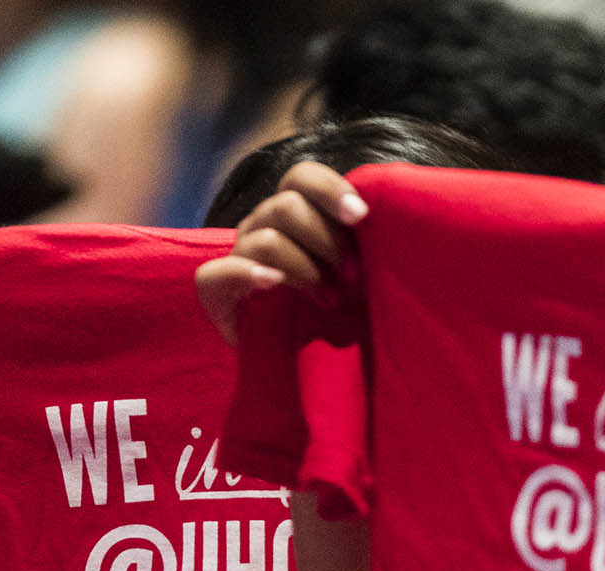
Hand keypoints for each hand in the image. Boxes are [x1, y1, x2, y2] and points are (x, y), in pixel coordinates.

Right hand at [195, 161, 368, 343]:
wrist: (304, 359)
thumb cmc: (340, 308)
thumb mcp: (357, 270)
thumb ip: (365, 240)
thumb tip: (388, 213)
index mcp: (294, 210)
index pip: (302, 177)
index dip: (330, 189)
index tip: (361, 215)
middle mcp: (262, 224)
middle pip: (287, 205)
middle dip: (327, 240)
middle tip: (354, 275)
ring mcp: (238, 255)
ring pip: (266, 240)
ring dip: (305, 270)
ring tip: (330, 300)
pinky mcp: (216, 291)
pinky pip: (216, 274)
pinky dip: (246, 275)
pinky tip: (273, 285)